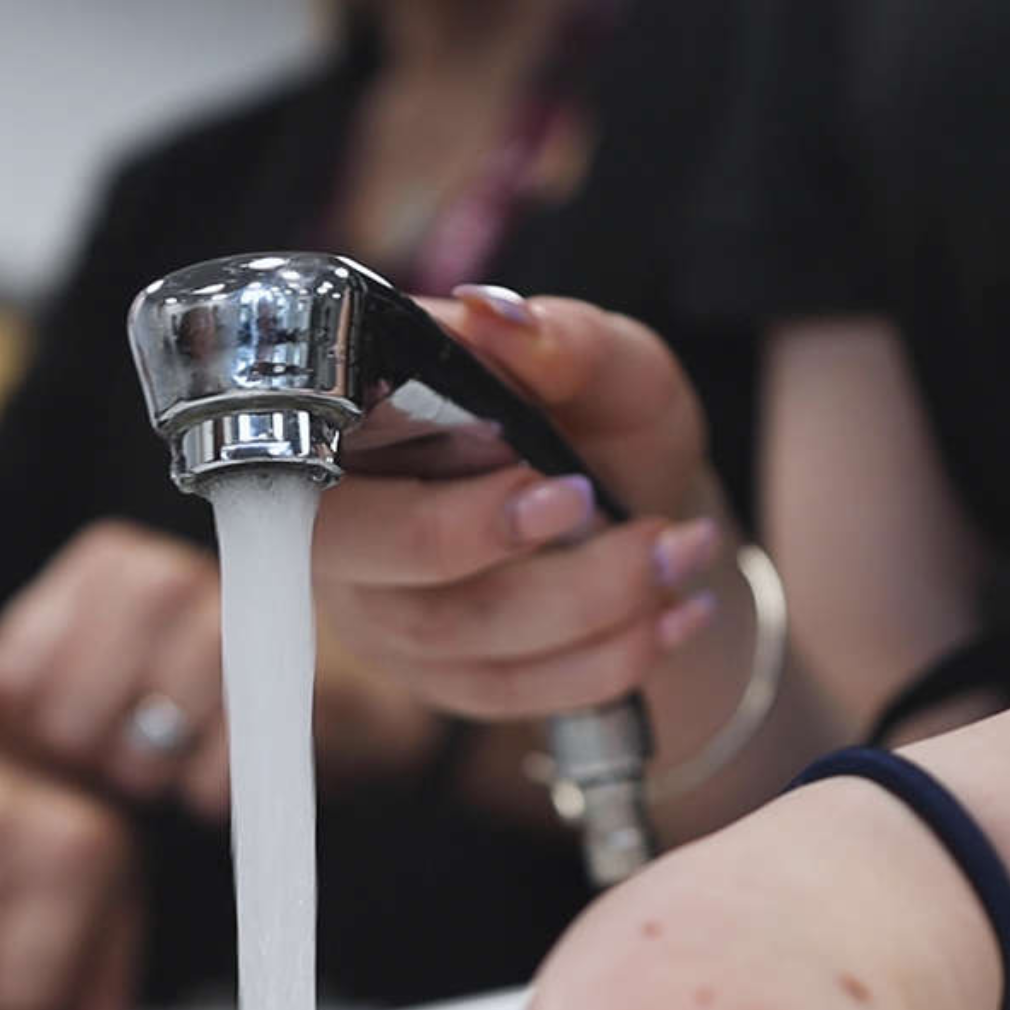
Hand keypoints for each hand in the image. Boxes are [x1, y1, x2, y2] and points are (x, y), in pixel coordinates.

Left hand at [0, 519, 444, 815]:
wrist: (315, 710)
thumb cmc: (170, 697)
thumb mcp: (71, 689)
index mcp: (109, 563)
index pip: (26, 664)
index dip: (38, 722)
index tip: (61, 739)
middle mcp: (172, 576)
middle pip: (79, 704)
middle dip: (90, 747)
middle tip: (114, 763)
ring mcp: (239, 622)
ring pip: (154, 721)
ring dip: (147, 769)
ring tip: (157, 777)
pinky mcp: (298, 682)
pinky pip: (225, 758)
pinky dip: (207, 790)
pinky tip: (206, 789)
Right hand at [313, 289, 739, 721]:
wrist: (638, 508)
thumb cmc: (599, 420)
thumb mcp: (608, 364)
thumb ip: (561, 338)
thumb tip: (498, 317)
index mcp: (354, 425)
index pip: (328, 446)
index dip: (406, 448)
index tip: (522, 450)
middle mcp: (348, 524)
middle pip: (371, 553)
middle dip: (483, 536)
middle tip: (588, 501)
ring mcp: (388, 614)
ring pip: (457, 632)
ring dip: (585, 598)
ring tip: (681, 548)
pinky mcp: (442, 679)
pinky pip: (508, 691)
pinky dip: (608, 658)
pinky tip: (678, 613)